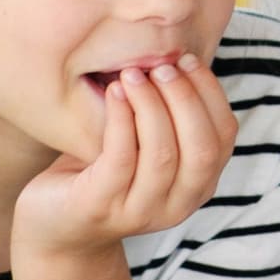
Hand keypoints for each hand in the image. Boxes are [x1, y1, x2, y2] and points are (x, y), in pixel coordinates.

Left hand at [14, 54, 237, 258]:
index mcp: (198, 186)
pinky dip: (121, 118)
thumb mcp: (145, 143)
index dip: (210, 93)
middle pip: (201, 148)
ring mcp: (140, 212)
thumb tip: (179, 56)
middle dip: (184, 98)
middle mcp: (178, 205)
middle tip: (159, 66)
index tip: (185, 59)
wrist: (55, 223)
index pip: (224, 137)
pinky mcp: (102, 208)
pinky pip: (121, 159)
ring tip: (131, 74)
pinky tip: (114, 92)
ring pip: (162, 155)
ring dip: (150, 105)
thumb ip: (169, 115)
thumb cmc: (103, 170)